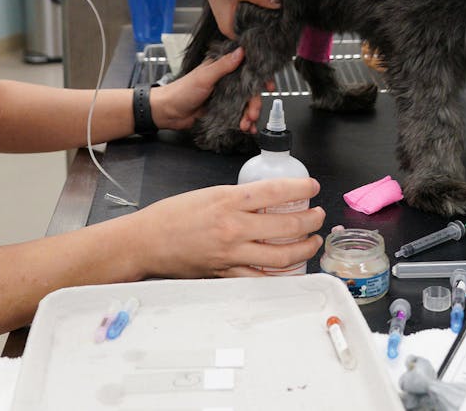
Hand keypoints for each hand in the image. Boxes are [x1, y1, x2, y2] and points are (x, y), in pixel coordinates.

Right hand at [134, 178, 325, 277]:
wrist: (147, 241)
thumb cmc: (173, 215)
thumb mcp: (210, 194)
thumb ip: (239, 199)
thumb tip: (267, 202)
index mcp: (229, 201)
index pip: (276, 191)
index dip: (302, 190)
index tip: (313, 188)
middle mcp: (234, 228)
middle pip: (286, 226)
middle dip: (311, 220)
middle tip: (318, 215)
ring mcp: (231, 254)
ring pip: (281, 256)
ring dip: (304, 248)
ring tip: (312, 241)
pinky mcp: (226, 273)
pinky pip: (261, 278)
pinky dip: (280, 274)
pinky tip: (290, 267)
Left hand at [151, 48, 262, 132]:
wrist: (168, 112)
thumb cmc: (182, 90)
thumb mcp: (204, 76)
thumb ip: (224, 65)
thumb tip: (241, 51)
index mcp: (222, 66)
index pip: (247, 67)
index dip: (261, 76)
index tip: (269, 86)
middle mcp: (227, 79)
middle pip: (250, 90)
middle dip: (254, 103)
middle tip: (252, 114)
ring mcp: (226, 95)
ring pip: (245, 104)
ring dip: (249, 115)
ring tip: (246, 125)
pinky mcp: (223, 109)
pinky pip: (238, 115)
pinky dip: (244, 122)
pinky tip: (247, 128)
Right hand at [193, 0, 282, 38]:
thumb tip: (278, 3)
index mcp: (229, 26)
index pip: (251, 37)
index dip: (267, 33)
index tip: (284, 26)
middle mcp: (235, 21)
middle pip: (258, 24)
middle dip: (271, 17)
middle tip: (290, 11)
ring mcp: (240, 10)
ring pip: (260, 12)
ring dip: (270, 6)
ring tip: (286, 1)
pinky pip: (258, 1)